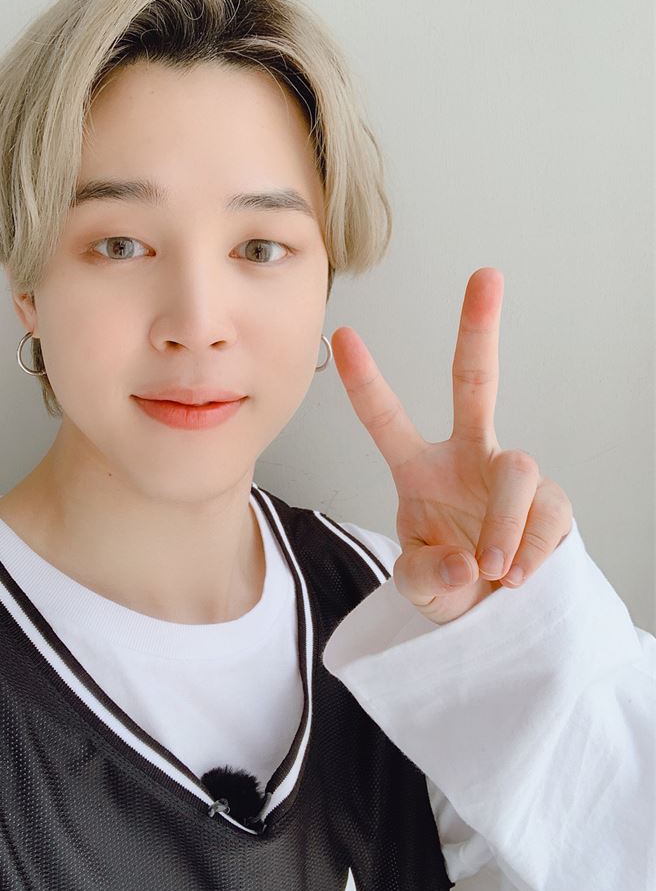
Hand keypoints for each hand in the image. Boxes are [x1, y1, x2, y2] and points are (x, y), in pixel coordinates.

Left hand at [330, 267, 572, 624]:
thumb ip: (428, 575)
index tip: (340, 334)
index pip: (387, 420)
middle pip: (476, 381)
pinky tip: (514, 575)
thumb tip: (468, 561)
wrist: (492, 616)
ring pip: (517, 468)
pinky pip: (547, 514)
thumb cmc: (448, 583)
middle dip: (480, 328)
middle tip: (487, 275)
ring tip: (492, 569)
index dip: (365, 381)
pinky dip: (529, 549)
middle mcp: (466, 459)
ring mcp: (510, 477)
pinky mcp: (551, 504)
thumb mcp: (420, 586)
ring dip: (503, 522)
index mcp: (419, 471)